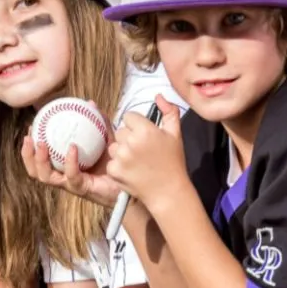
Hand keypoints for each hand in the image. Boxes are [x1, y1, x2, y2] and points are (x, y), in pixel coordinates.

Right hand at [20, 105, 122, 207]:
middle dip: (28, 156)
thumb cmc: (115, 165)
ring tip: (42, 144)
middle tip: (30, 138)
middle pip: (36, 172)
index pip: (40, 160)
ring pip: (46, 177)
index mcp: (64, 168)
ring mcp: (72, 185)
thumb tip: (90, 104)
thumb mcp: (105, 140)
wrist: (130, 183)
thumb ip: (98, 124)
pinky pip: (72, 176)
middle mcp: (64, 178)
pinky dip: (70, 162)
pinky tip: (72, 148)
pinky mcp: (83, 189)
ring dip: (40, 161)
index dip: (30, 147)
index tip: (31, 128)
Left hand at [107, 95, 188, 210]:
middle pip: (120, 131)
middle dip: (128, 138)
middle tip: (142, 150)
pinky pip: (111, 161)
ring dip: (122, 151)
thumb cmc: (173, 162)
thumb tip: (158, 96)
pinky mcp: (114, 171)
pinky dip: (118, 166)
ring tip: (137, 161)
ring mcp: (121, 157)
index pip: (128, 116)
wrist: (168, 191)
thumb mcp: (175, 133)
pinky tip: (132, 171)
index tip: (145, 135)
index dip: (136, 125)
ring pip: (113, 146)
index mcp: (145, 130)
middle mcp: (131, 142)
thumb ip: (169, 111)